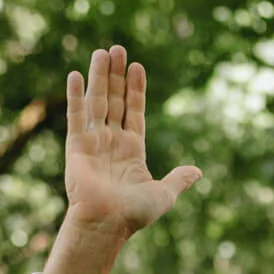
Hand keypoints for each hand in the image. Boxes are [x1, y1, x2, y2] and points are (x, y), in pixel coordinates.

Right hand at [61, 45, 200, 238]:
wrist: (107, 224)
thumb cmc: (134, 214)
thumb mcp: (163, 194)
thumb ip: (178, 180)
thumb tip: (198, 172)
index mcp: (131, 150)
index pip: (134, 112)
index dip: (135, 90)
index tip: (137, 67)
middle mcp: (111, 142)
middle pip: (113, 101)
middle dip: (115, 75)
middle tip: (117, 49)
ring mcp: (93, 142)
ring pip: (97, 102)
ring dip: (98, 77)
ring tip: (102, 52)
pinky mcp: (76, 146)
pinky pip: (76, 116)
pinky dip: (76, 96)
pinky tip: (76, 75)